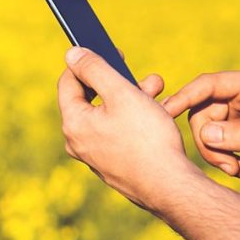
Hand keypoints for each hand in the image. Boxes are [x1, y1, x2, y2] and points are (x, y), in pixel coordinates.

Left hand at [57, 47, 198, 210]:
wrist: (171, 187)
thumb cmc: (147, 139)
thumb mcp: (121, 93)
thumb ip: (94, 69)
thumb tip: (71, 54)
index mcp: (73, 123)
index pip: (68, 82)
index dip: (87, 62)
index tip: (111, 51)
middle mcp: (78, 142)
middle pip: (91, 99)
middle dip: (118, 81)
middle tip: (144, 75)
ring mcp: (95, 156)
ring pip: (109, 115)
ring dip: (132, 98)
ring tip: (158, 89)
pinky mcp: (112, 165)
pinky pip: (117, 133)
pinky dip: (134, 119)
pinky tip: (157, 114)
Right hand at [162, 69, 239, 186]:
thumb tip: (203, 135)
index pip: (208, 85)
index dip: (183, 98)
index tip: (164, 114)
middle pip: (203, 113)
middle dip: (210, 144)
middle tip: (228, 168)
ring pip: (209, 131)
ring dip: (221, 156)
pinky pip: (221, 141)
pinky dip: (230, 158)